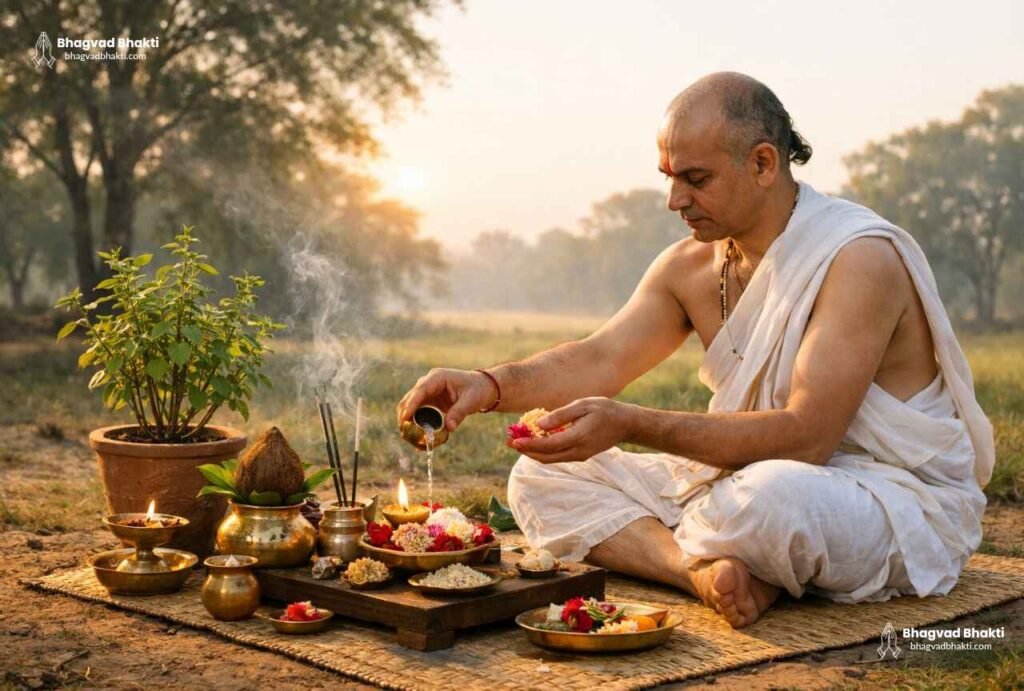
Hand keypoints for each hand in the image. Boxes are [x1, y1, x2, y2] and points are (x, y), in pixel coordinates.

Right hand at [396, 368, 498, 431]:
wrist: (482, 388)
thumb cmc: (477, 390)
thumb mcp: (471, 401)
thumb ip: (459, 413)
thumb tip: (449, 428)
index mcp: (437, 378)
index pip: (420, 391)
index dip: (411, 404)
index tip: (405, 418)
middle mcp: (428, 383)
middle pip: (409, 399)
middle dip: (404, 416)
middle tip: (404, 434)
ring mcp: (427, 393)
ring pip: (410, 407)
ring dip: (407, 422)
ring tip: (409, 439)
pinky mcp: (428, 402)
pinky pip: (417, 413)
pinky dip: (415, 425)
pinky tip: (416, 440)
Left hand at [511, 397, 635, 462]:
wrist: (626, 424)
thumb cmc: (604, 409)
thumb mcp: (583, 405)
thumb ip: (561, 415)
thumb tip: (539, 424)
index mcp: (578, 437)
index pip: (548, 445)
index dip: (529, 444)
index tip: (513, 440)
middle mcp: (578, 451)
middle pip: (546, 457)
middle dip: (526, 451)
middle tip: (509, 442)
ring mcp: (580, 456)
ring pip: (551, 459)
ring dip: (533, 452)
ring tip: (518, 442)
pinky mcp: (581, 455)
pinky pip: (558, 457)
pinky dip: (544, 451)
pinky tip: (536, 441)